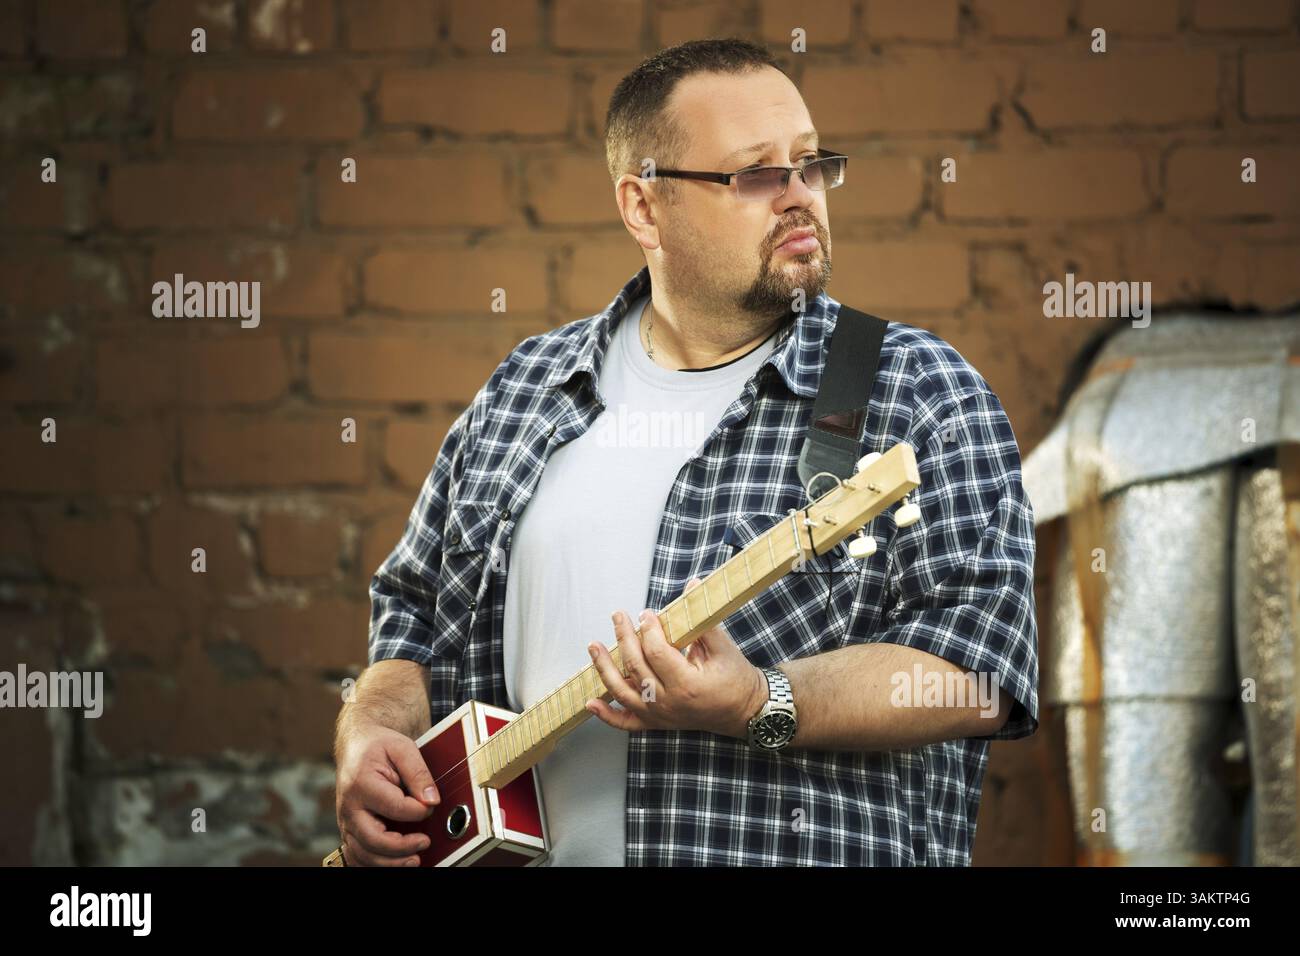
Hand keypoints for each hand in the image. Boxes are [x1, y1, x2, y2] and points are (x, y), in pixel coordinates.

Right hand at [334, 723, 438, 866]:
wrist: (356, 746)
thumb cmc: (378, 746)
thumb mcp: (402, 748)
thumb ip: (419, 773)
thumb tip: (431, 800)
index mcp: (361, 782)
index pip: (393, 806)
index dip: (417, 811)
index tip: (430, 807)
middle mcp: (349, 806)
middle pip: (372, 839)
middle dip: (402, 846)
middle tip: (424, 841)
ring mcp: (346, 821)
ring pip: (363, 854)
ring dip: (390, 862)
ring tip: (414, 858)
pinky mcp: (349, 829)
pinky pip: (357, 855)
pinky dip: (375, 863)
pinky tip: (395, 861)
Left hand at [585, 577, 768, 738]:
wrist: (743, 712)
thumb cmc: (736, 679)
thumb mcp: (723, 648)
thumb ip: (703, 620)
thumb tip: (693, 585)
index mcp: (687, 684)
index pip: (657, 652)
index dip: (648, 630)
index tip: (646, 613)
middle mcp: (669, 703)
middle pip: (636, 667)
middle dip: (625, 638)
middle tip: (619, 616)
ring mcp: (660, 716)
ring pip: (623, 692)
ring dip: (604, 668)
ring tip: (594, 646)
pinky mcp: (656, 723)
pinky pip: (626, 722)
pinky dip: (606, 715)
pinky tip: (590, 701)